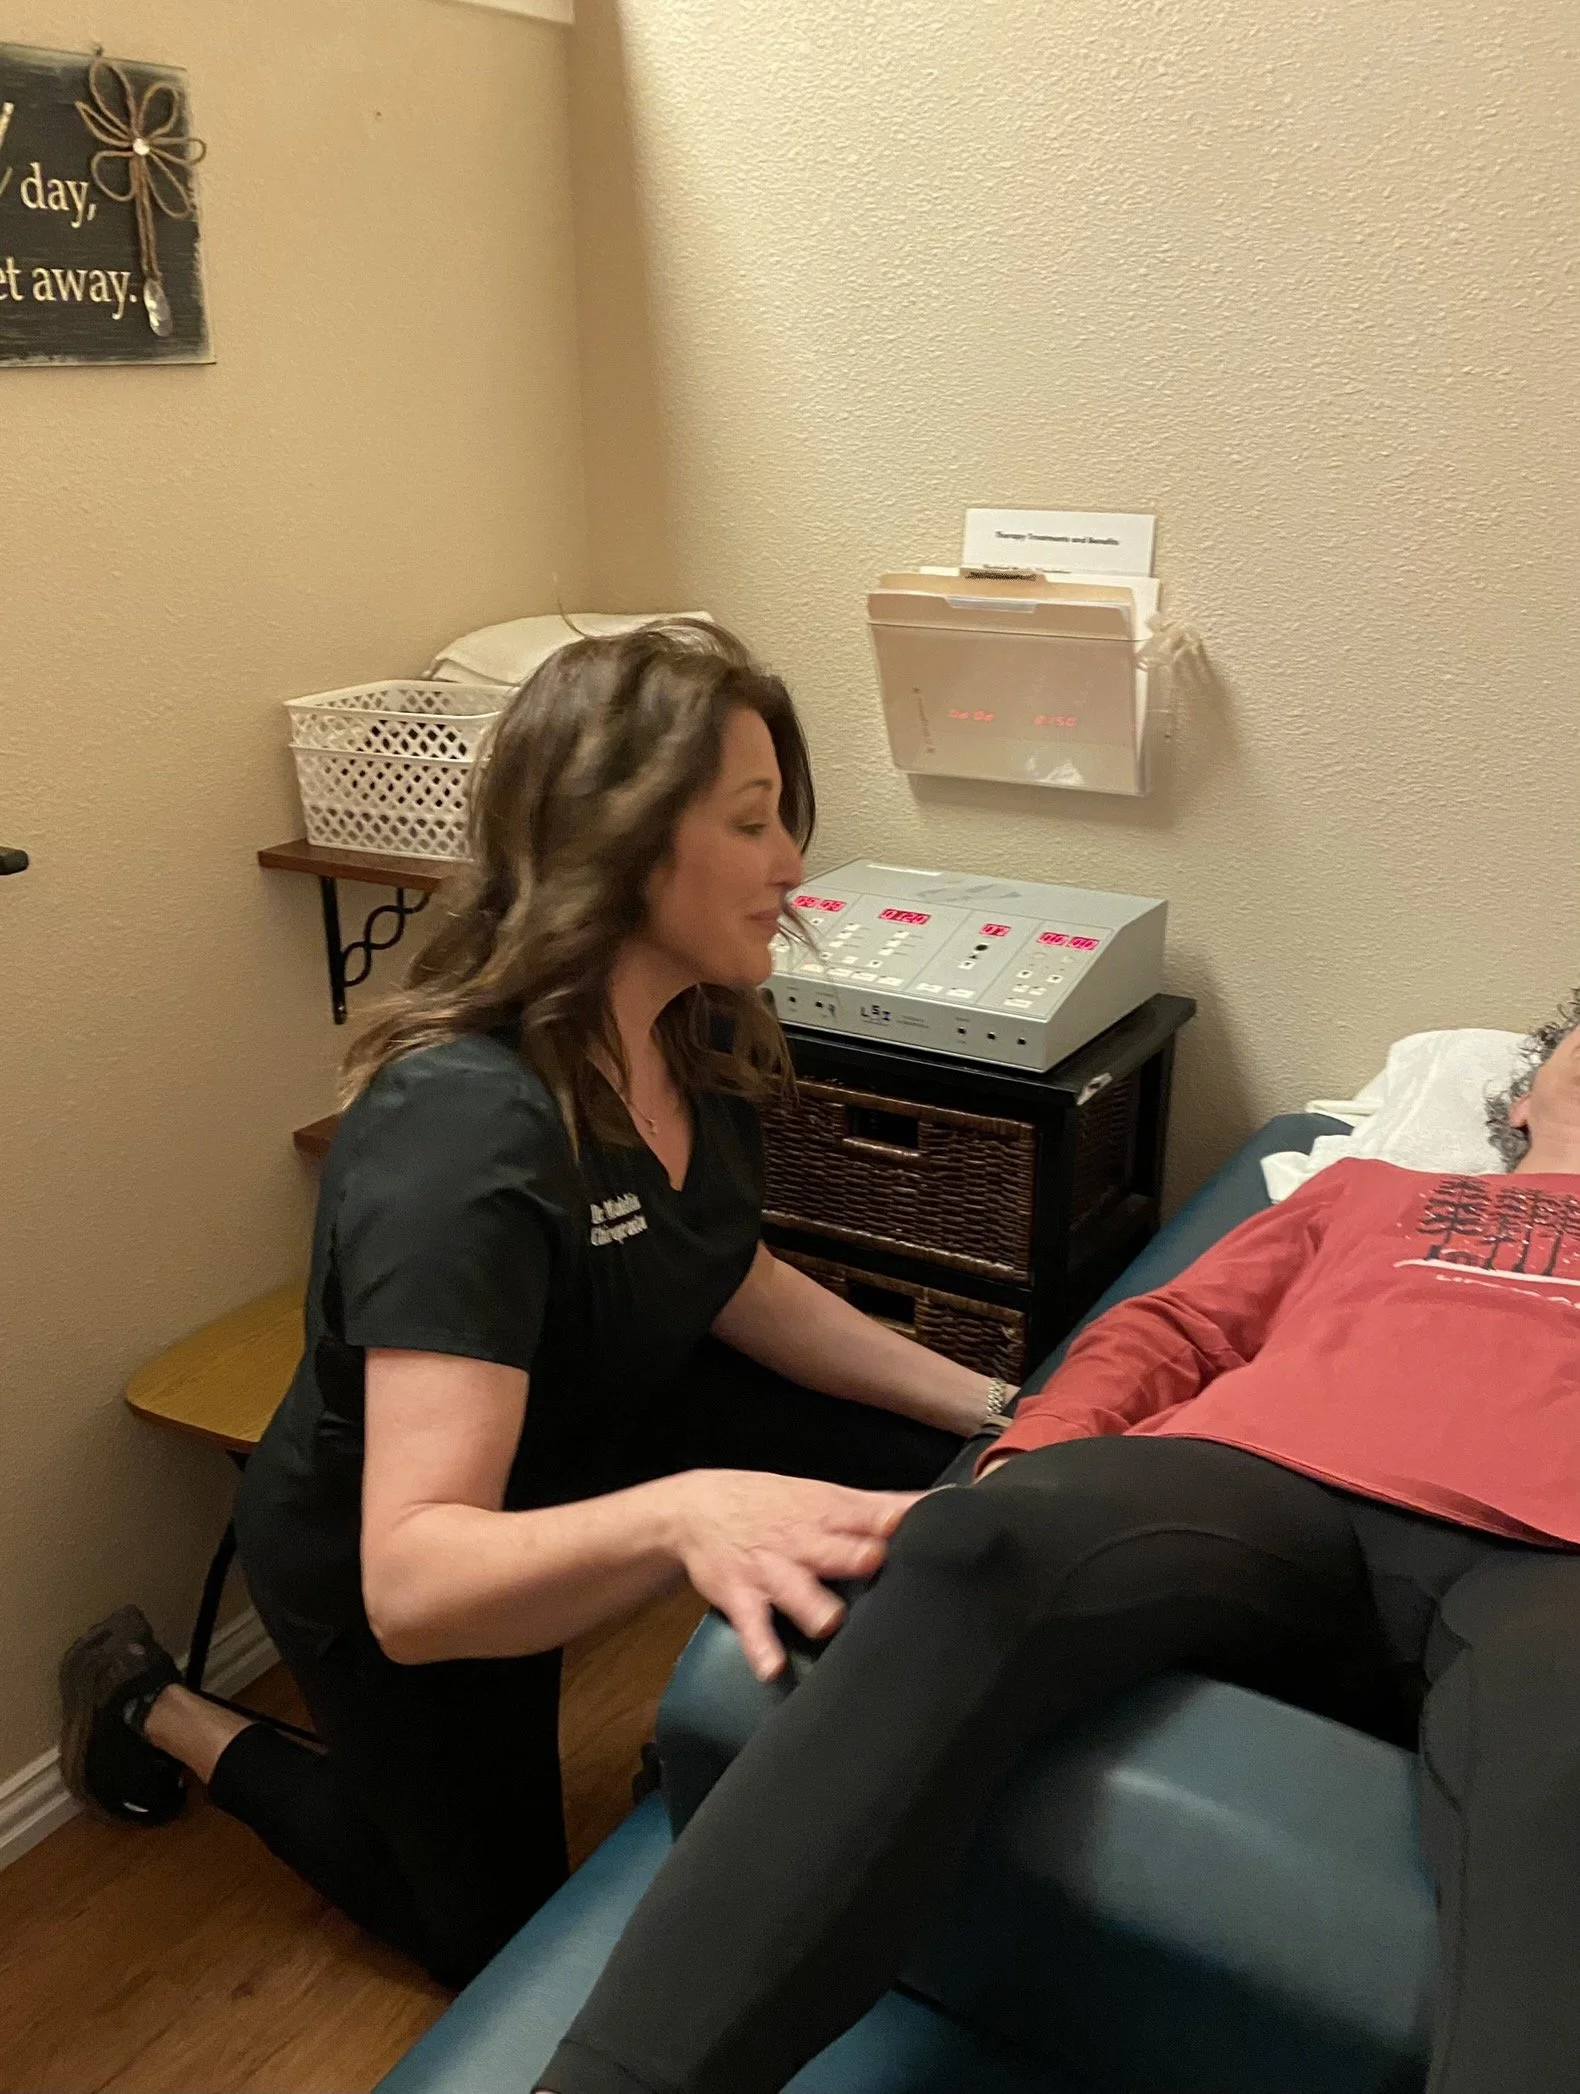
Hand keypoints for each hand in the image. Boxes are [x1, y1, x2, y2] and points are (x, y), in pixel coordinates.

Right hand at [661, 1470, 920, 1680]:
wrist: (697, 1509)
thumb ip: (878, 1505)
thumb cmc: (774, 1504)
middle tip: (877, 1565)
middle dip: (858, 1559)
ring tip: (829, 1622)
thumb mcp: (820, 1495)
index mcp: (826, 1513)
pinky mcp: (743, 1599)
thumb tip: (935, 1501)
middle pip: (838, 1552)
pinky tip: (773, 1668)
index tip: (921, 1529)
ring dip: (816, 1608)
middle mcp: (802, 1542)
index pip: (867, 1516)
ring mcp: (772, 1572)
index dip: (893, 1522)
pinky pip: (754, 1626)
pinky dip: (761, 1648)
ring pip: (799, 1592)